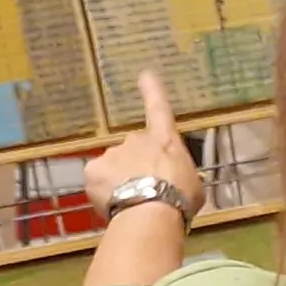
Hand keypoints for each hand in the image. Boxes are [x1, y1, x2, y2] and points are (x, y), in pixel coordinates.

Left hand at [83, 71, 206, 218]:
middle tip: (145, 194)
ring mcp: (111, 153)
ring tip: (132, 206)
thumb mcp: (192, 185)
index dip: (152, 91)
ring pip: (112, 170)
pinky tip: (114, 208)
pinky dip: (103, 195)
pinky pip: (97, 184)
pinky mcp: (93, 170)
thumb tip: (178, 182)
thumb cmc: (180, 197)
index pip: (159, 109)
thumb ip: (179, 176)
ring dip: (119, 184)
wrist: (152, 209)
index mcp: (164, 140)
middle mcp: (135, 140)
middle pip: (132, 152)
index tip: (145, 75)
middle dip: (135, 169)